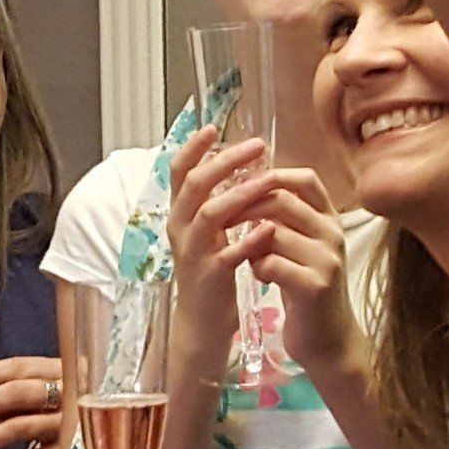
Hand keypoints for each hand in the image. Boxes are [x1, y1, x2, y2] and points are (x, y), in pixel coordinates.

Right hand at [165, 124, 261, 372]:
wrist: (203, 321)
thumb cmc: (211, 270)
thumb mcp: (207, 232)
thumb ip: (215, 202)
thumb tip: (234, 166)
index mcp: (179, 215)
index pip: (178, 172)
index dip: (192, 148)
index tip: (213, 126)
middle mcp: (180, 229)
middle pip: (196, 185)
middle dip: (226, 162)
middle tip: (257, 146)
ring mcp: (193, 253)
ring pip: (211, 215)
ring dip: (241, 194)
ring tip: (270, 179)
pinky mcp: (210, 277)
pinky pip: (228, 254)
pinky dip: (249, 240)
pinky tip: (271, 229)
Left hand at [248, 166, 357, 375]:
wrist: (328, 339)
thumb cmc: (305, 287)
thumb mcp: (302, 246)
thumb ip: (286, 220)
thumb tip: (246, 186)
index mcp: (330, 219)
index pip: (305, 178)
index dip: (271, 175)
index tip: (243, 186)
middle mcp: (333, 233)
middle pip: (281, 200)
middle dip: (245, 207)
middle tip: (224, 220)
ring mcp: (327, 259)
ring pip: (273, 232)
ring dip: (250, 244)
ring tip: (250, 258)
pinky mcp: (316, 285)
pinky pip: (272, 263)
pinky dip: (257, 268)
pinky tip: (259, 277)